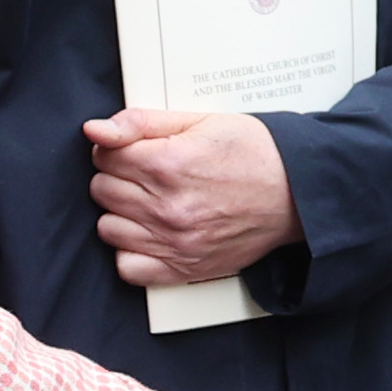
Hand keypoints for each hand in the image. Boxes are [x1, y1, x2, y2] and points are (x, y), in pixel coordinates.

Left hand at [82, 107, 298, 290]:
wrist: (296, 194)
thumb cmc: (253, 154)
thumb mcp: (199, 121)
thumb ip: (140, 122)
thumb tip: (95, 130)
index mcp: (167, 164)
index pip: (104, 156)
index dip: (116, 148)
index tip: (136, 150)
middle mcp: (166, 207)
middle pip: (102, 190)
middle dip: (118, 177)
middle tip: (147, 173)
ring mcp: (173, 242)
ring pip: (107, 228)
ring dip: (121, 213)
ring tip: (150, 202)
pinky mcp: (183, 269)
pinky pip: (127, 268)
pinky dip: (132, 251)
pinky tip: (149, 234)